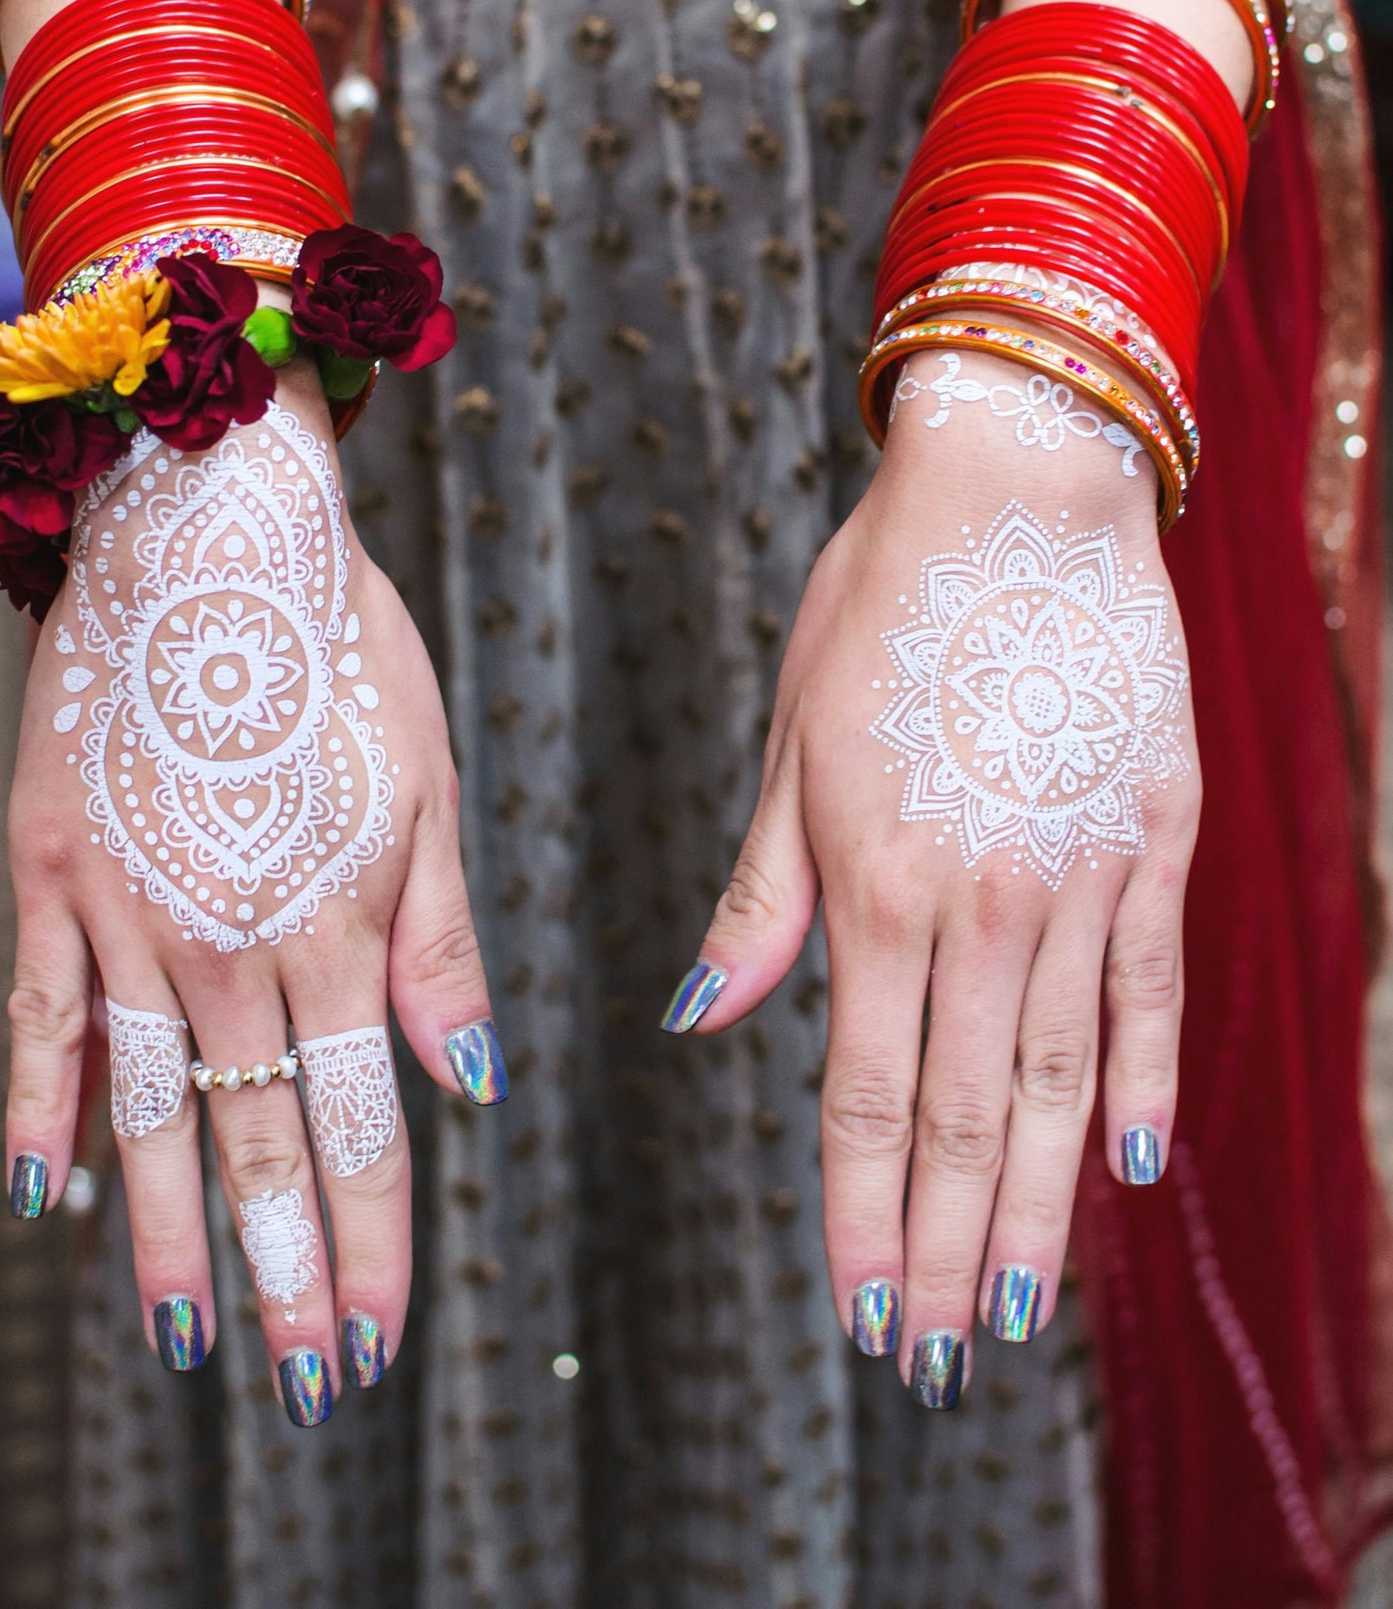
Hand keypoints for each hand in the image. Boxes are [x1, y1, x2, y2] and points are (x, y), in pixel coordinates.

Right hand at [2, 360, 501, 1420]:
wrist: (211, 532)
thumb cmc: (339, 647)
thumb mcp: (429, 783)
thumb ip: (441, 942)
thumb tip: (475, 1082)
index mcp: (336, 919)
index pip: (363, 1119)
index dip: (374, 1239)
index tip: (379, 1339)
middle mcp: (230, 938)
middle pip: (261, 1140)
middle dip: (287, 1273)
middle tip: (300, 1390)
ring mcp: (128, 912)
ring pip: (148, 1108)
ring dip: (170, 1233)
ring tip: (190, 1340)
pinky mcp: (50, 871)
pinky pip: (42, 1017)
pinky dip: (42, 1109)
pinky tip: (44, 1198)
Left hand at [662, 348, 1199, 1404]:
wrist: (1019, 491)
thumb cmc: (880, 604)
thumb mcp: (793, 736)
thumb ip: (763, 893)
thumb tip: (699, 1015)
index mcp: (875, 881)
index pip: (868, 1094)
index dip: (865, 1214)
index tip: (862, 1315)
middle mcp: (981, 902)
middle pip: (966, 1118)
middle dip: (950, 1253)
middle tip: (943, 1364)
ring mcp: (1080, 875)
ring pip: (1059, 1081)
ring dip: (1041, 1208)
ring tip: (1027, 1312)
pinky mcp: (1156, 838)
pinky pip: (1151, 989)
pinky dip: (1142, 1081)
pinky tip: (1135, 1167)